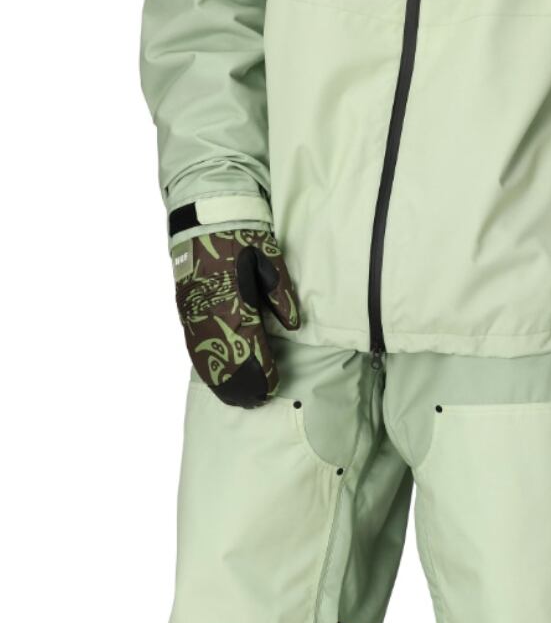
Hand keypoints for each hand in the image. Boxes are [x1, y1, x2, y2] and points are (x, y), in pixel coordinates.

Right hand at [172, 229, 299, 407]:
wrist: (203, 220)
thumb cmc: (241, 240)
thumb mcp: (270, 261)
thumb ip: (281, 295)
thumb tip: (293, 325)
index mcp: (234, 301)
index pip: (249, 348)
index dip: (261, 371)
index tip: (272, 387)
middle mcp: (210, 313)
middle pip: (226, 361)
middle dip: (244, 385)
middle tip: (259, 401)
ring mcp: (194, 314)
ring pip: (207, 358)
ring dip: (224, 382)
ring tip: (240, 400)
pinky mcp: (185, 313)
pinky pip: (193, 348)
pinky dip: (206, 368)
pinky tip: (216, 381)